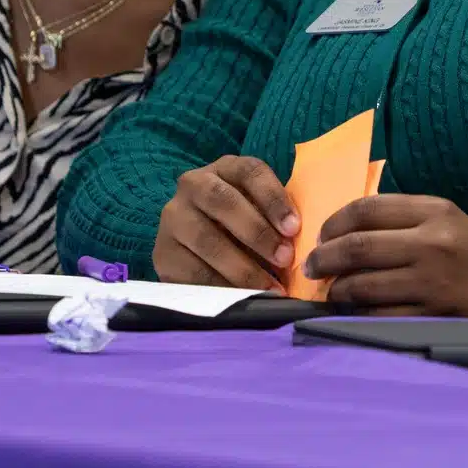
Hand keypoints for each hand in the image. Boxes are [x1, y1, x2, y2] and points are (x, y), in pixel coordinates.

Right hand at [153, 155, 299, 291]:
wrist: (190, 241)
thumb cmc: (240, 223)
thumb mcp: (257, 209)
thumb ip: (276, 219)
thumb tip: (304, 245)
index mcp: (224, 168)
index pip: (250, 172)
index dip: (273, 199)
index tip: (294, 228)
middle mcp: (192, 185)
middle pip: (224, 201)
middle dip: (258, 233)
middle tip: (285, 259)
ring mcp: (173, 218)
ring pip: (207, 240)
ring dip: (243, 268)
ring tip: (270, 288)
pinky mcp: (162, 253)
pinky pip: (193, 272)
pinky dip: (222, 287)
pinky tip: (243, 299)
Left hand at [306, 194, 467, 318]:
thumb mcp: (444, 217)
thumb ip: (400, 216)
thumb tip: (341, 229)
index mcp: (434, 211)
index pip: (366, 209)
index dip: (333, 223)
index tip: (322, 235)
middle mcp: (432, 244)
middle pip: (357, 248)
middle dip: (323, 259)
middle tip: (312, 266)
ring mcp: (432, 283)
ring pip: (363, 287)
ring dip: (337, 291)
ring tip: (332, 292)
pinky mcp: (433, 316)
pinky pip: (381, 316)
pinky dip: (359, 314)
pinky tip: (354, 311)